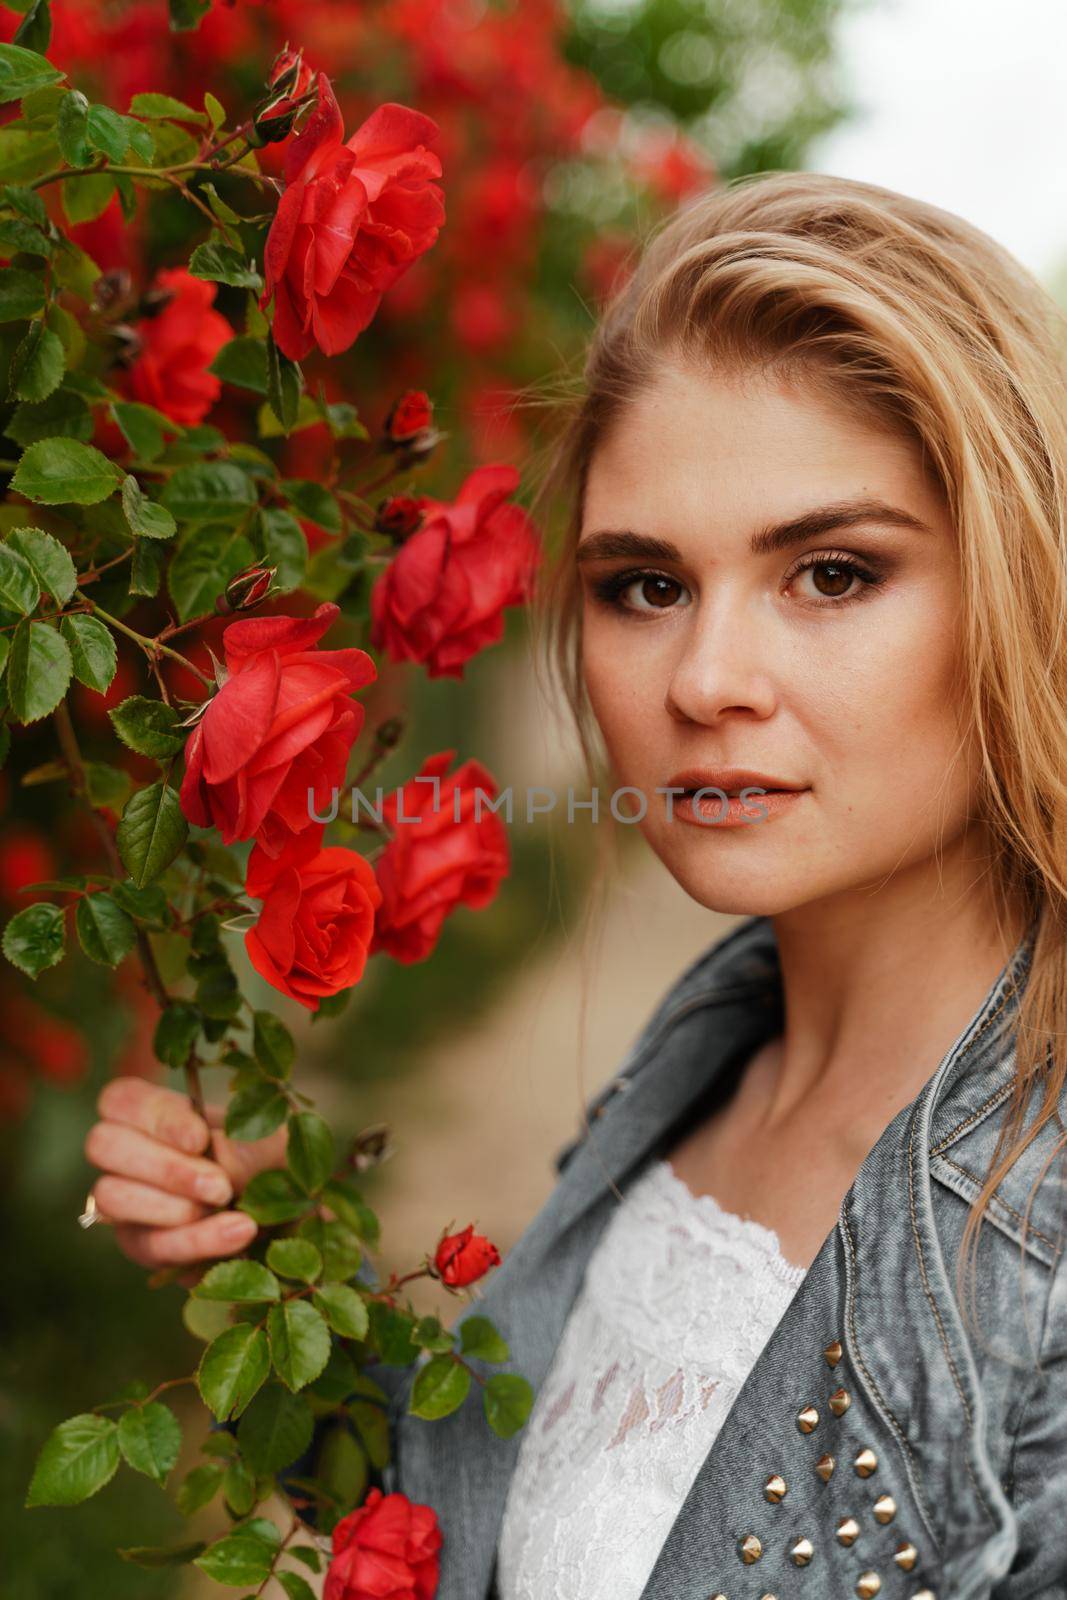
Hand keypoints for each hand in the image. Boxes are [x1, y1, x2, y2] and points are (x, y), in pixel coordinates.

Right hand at [84, 1076, 287, 1270]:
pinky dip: (195, 1241)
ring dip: (173, 1206)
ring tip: (227, 1207)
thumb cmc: (276, 1165)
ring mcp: (130, 1201)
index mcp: (161, 1113)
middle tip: (219, 1185)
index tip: (200, 1139)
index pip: (121, 1099)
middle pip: (102, 1144)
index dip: (154, 1117)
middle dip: (164, 1167)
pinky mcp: (142, 1245)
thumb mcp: (270, 1145)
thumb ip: (241, 1146)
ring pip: (111, 1196)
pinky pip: (148, 1245)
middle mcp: (133, 1153)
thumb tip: (214, 1159)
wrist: (294, 1219)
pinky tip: (238, 1233)